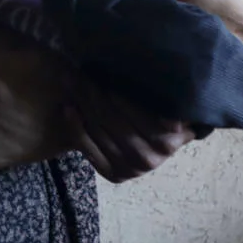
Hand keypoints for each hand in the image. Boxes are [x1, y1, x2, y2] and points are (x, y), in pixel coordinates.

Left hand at [62, 70, 194, 182]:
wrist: (161, 152)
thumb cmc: (166, 122)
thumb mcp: (173, 109)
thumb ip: (167, 101)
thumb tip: (149, 78)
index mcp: (166, 141)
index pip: (131, 108)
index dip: (113, 87)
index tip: (99, 67)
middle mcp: (147, 158)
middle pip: (111, 117)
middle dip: (92, 90)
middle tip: (79, 70)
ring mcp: (129, 169)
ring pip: (97, 129)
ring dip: (81, 103)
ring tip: (71, 81)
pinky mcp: (112, 174)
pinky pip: (87, 148)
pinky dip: (74, 127)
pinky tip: (68, 108)